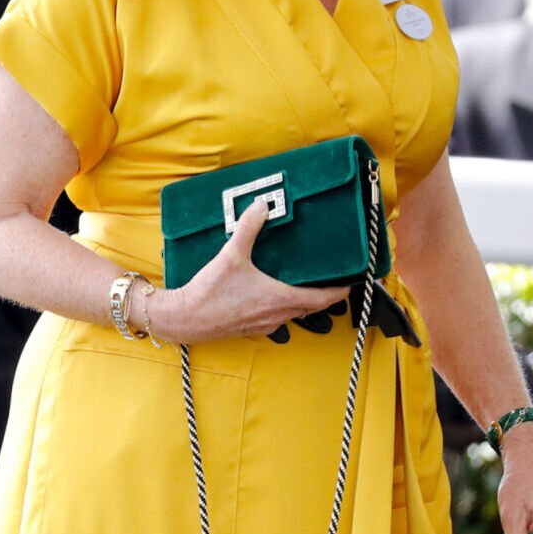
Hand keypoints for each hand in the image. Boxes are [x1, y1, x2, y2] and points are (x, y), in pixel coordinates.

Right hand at [147, 199, 345, 342]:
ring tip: (306, 285)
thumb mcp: (230, 255)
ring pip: (293, 314)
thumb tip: (262, 205)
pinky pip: (276, 319)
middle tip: (331, 282)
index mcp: (279, 298)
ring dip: (302, 302)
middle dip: (323, 296)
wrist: (182, 319)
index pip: (321, 299)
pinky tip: (274, 296)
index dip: (339, 292)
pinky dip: (283, 308)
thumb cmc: (209, 292)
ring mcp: (264, 325)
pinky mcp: (250, 328)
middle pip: (311, 307)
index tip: (350, 285)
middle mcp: (276, 315)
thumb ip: (248, 228)